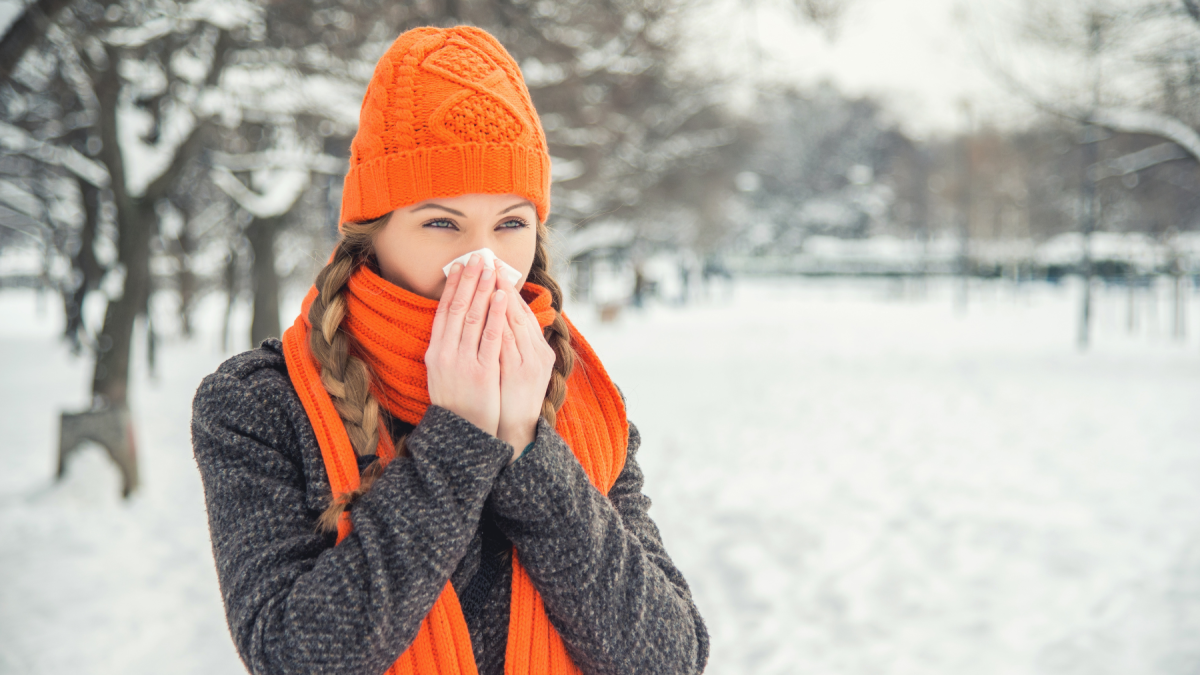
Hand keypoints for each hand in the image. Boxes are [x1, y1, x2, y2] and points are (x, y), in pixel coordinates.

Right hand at [426, 253, 508, 436]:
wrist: (462, 434)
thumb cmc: (457, 403)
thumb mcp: (442, 374)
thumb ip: (446, 349)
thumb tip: (453, 323)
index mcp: (434, 352)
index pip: (443, 312)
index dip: (452, 287)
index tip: (460, 266)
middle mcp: (445, 353)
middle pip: (458, 309)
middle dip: (469, 280)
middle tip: (478, 257)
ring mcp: (463, 362)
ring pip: (474, 317)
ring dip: (483, 290)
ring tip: (491, 269)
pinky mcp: (482, 371)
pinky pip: (491, 337)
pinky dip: (496, 314)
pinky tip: (502, 296)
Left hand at [496, 274, 556, 462]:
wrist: (515, 431)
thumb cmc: (513, 398)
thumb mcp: (518, 368)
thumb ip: (515, 344)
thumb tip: (503, 318)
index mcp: (537, 349)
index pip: (520, 311)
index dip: (506, 287)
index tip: (493, 266)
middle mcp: (537, 352)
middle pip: (518, 310)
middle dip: (501, 285)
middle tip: (488, 261)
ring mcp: (531, 362)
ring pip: (515, 322)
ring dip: (500, 297)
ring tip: (488, 274)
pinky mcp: (520, 373)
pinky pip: (508, 343)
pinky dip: (500, 323)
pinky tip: (493, 306)